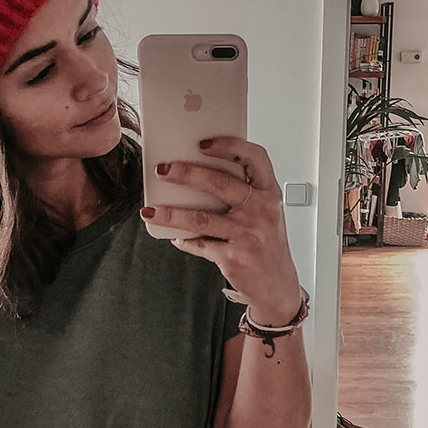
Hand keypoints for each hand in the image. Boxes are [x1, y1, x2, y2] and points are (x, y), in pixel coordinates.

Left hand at [140, 136, 302, 326]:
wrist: (277, 285)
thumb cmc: (266, 243)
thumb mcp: (265, 212)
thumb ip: (243, 192)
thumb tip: (196, 174)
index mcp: (270, 193)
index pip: (254, 157)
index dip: (229, 145)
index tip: (203, 143)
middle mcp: (262, 211)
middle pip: (219, 184)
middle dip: (186, 174)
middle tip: (163, 169)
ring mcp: (248, 235)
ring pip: (201, 218)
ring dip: (171, 214)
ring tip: (150, 210)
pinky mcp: (235, 258)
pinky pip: (200, 245)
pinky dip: (184, 240)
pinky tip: (174, 236)